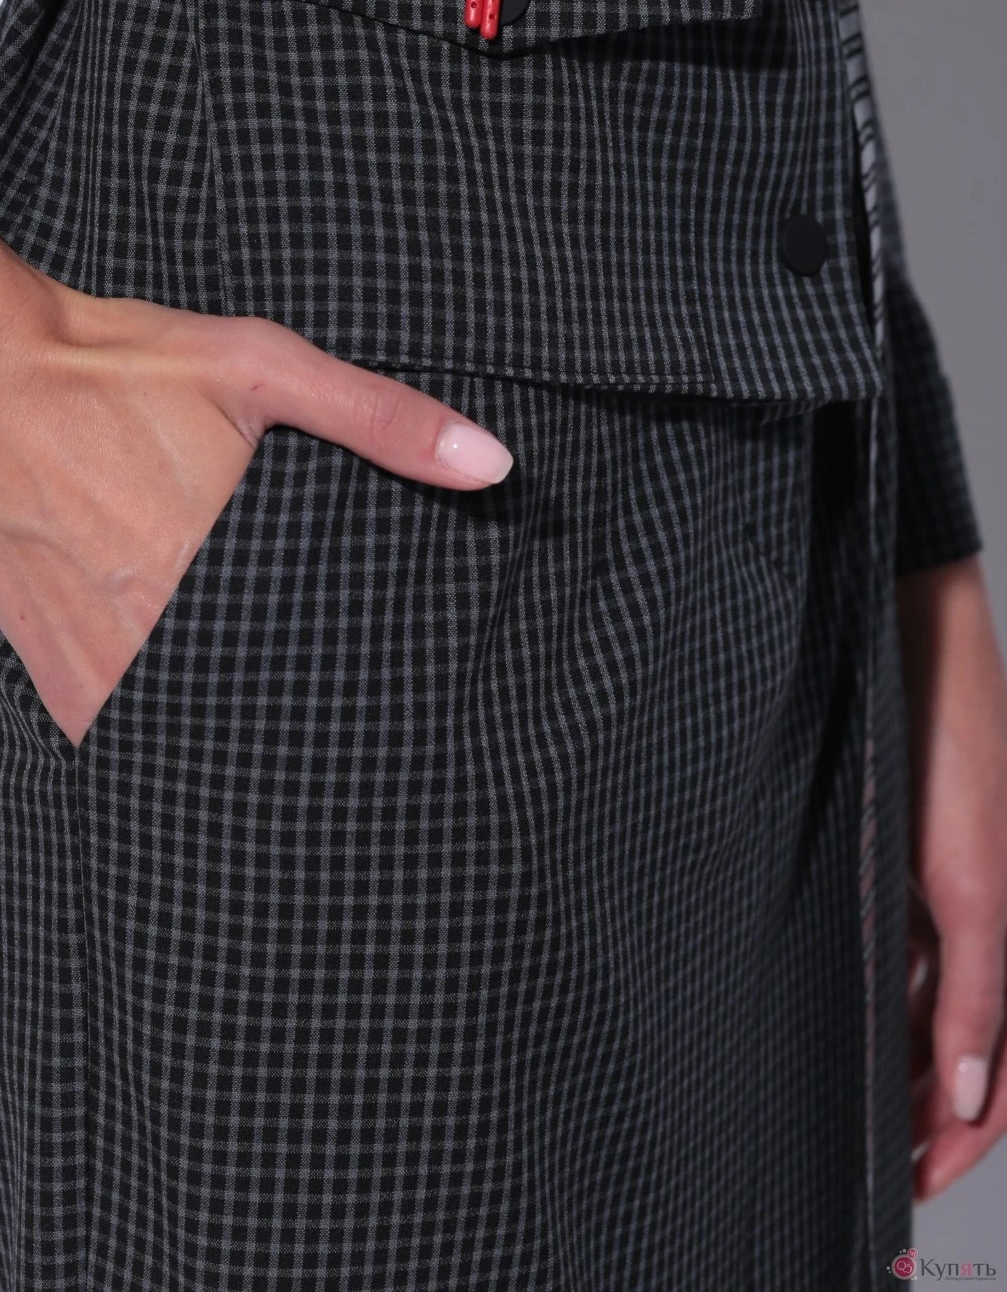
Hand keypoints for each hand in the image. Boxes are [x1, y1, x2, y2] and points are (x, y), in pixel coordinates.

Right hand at [0, 189, 513, 743]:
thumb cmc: (114, 365)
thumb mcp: (260, 366)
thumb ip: (380, 418)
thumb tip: (492, 463)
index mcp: (214, 570)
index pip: (323, 673)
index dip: (368, 691)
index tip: (402, 703)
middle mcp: (152, 636)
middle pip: (262, 713)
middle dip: (310, 712)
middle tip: (360, 725)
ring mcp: (96, 669)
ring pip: (193, 735)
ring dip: (237, 725)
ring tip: (287, 723)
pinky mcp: (53, 678)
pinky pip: (125, 737)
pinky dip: (166, 726)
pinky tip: (201, 702)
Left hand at [899, 556, 1006, 1197]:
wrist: (905, 637)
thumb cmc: (951, 739)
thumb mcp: (968, 879)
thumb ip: (976, 988)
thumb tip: (974, 1096)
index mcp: (1002, 932)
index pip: (999, 1077)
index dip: (963, 1139)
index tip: (916, 1185)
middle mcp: (977, 925)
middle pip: (962, 1055)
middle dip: (924, 1117)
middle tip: (874, 1168)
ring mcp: (938, 900)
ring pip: (923, 1013)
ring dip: (896, 1068)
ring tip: (847, 1116)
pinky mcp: (898, 867)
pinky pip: (894, 958)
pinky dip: (874, 1004)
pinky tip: (832, 1027)